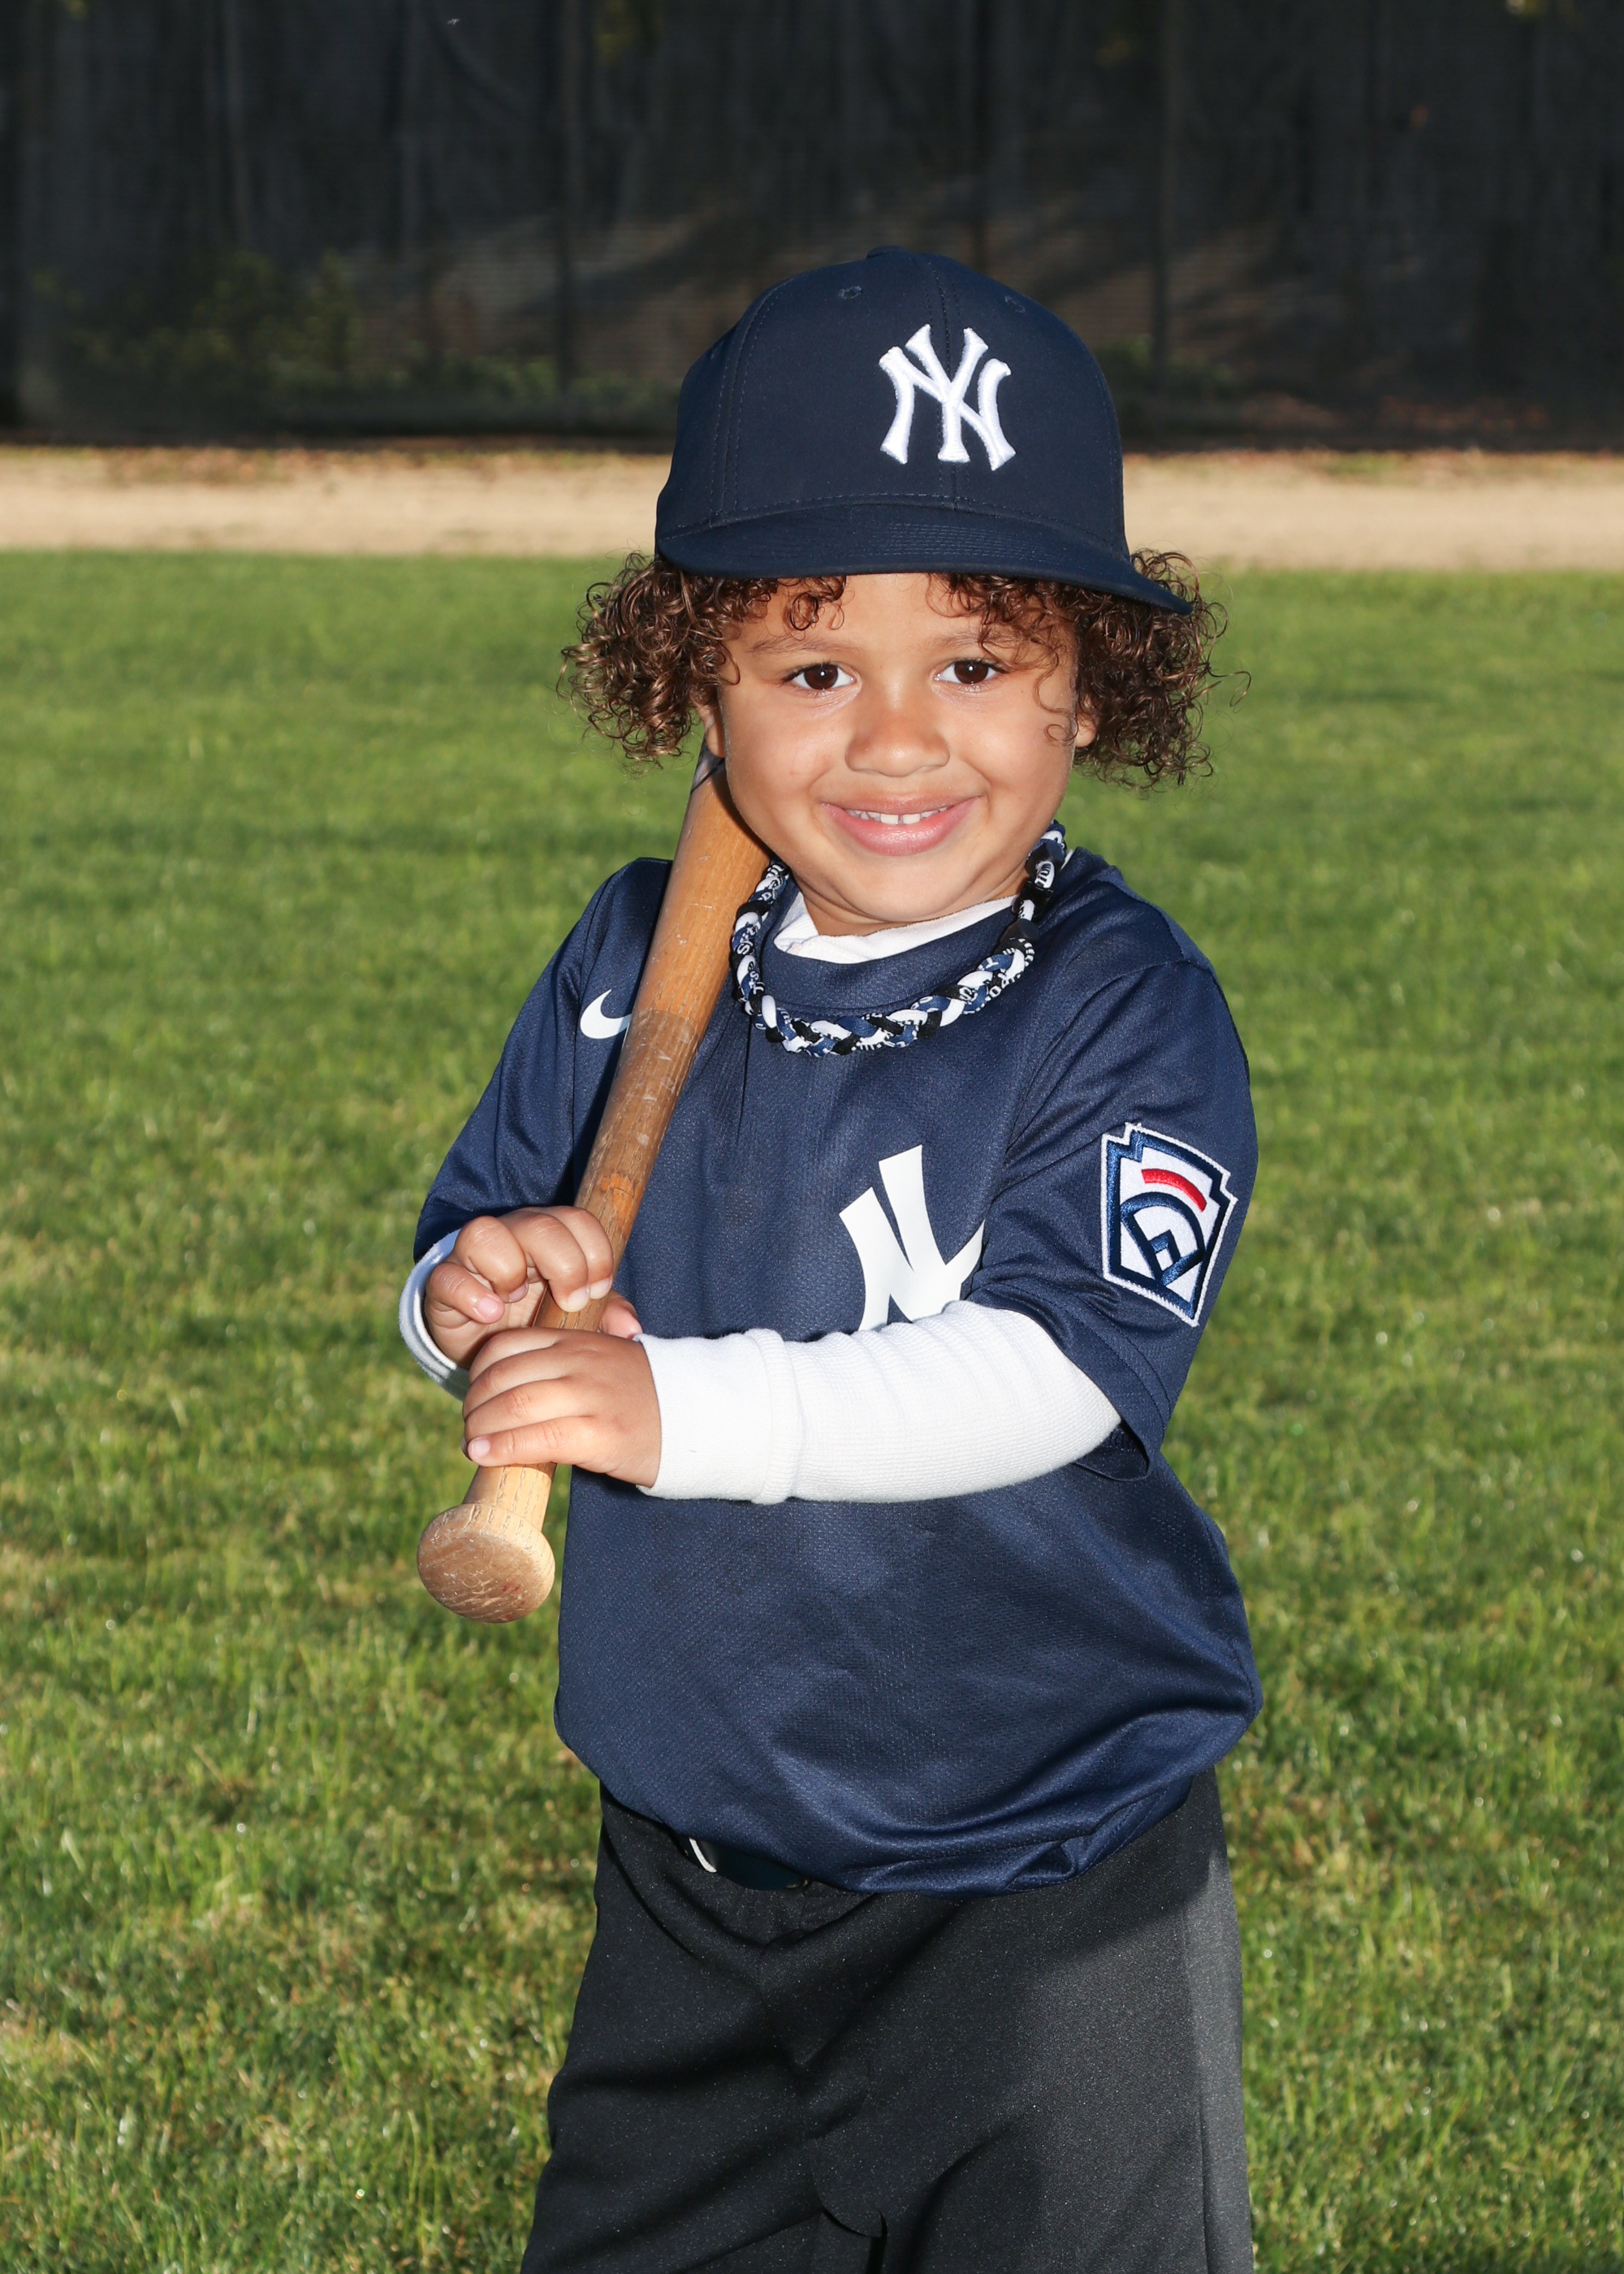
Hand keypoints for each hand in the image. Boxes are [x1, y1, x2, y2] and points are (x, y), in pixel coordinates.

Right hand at [424, 1207, 637, 1367]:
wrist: (489, 1348)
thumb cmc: (538, 1320)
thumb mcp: (575, 1316)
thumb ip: (604, 1312)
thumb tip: (631, 1327)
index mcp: (550, 1237)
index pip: (577, 1219)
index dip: (595, 1250)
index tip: (597, 1290)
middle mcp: (512, 1236)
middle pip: (539, 1224)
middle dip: (564, 1263)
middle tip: (569, 1301)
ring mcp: (474, 1258)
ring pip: (486, 1233)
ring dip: (510, 1269)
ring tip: (516, 1300)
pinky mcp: (444, 1284)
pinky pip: (448, 1276)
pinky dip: (471, 1294)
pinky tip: (490, 1313)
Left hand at [461, 1319, 660, 1487]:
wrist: (700, 1417)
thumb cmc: (644, 1396)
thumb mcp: (605, 1360)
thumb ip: (565, 1363)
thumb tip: (512, 1390)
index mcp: (577, 1340)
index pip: (507, 1345)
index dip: (478, 1373)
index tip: (474, 1397)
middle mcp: (580, 1362)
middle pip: (503, 1377)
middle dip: (474, 1405)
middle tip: (469, 1427)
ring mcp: (591, 1396)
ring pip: (515, 1405)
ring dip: (481, 1428)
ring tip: (472, 1445)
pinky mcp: (601, 1434)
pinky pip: (539, 1438)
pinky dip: (504, 1447)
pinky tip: (486, 1456)